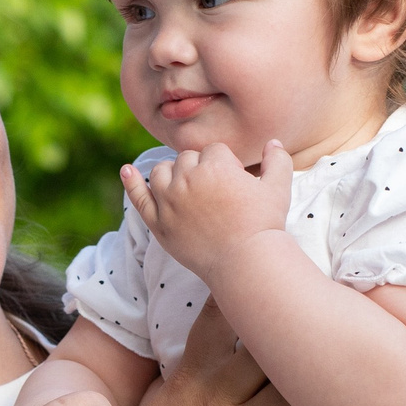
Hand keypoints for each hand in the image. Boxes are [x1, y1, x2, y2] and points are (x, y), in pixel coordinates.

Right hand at [99, 301, 378, 405]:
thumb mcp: (160, 403)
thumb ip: (189, 366)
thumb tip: (217, 330)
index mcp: (193, 377)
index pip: (222, 315)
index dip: (255, 285)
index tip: (291, 261)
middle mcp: (222, 400)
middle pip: (275, 344)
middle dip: (311, 322)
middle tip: (354, 298)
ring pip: (305, 392)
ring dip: (346, 377)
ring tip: (387, 356)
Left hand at [122, 141, 294, 281]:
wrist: (246, 263)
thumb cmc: (264, 225)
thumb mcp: (278, 189)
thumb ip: (277, 160)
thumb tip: (273, 142)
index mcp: (214, 165)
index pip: (214, 151)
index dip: (226, 166)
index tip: (235, 186)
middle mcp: (187, 178)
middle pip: (187, 159)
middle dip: (201, 169)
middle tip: (217, 195)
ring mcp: (168, 200)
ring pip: (162, 171)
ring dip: (173, 174)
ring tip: (188, 188)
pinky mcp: (158, 222)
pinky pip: (139, 197)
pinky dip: (131, 181)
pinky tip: (126, 170)